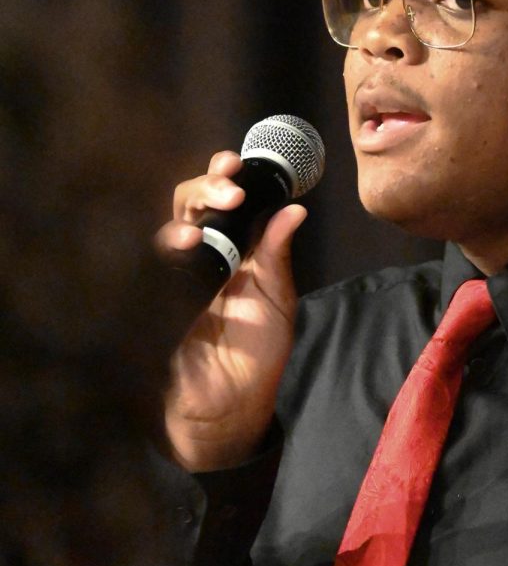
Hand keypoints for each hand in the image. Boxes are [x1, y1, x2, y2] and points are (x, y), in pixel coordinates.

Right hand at [156, 150, 306, 471]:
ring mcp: (177, 274)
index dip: (225, 176)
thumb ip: (277, 254)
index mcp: (233, 247)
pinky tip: (185, 244)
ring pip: (170, 225)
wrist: (232, 403)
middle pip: (190, 202)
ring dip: (188, 214)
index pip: (222, 198)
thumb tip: (294, 209)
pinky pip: (155, 264)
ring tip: (211, 217)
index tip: (238, 162)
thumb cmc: (255, 350)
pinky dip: (168, 248)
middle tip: (230, 190)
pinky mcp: (159, 298)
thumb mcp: (276, 298)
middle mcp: (203, 253)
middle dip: (206, 186)